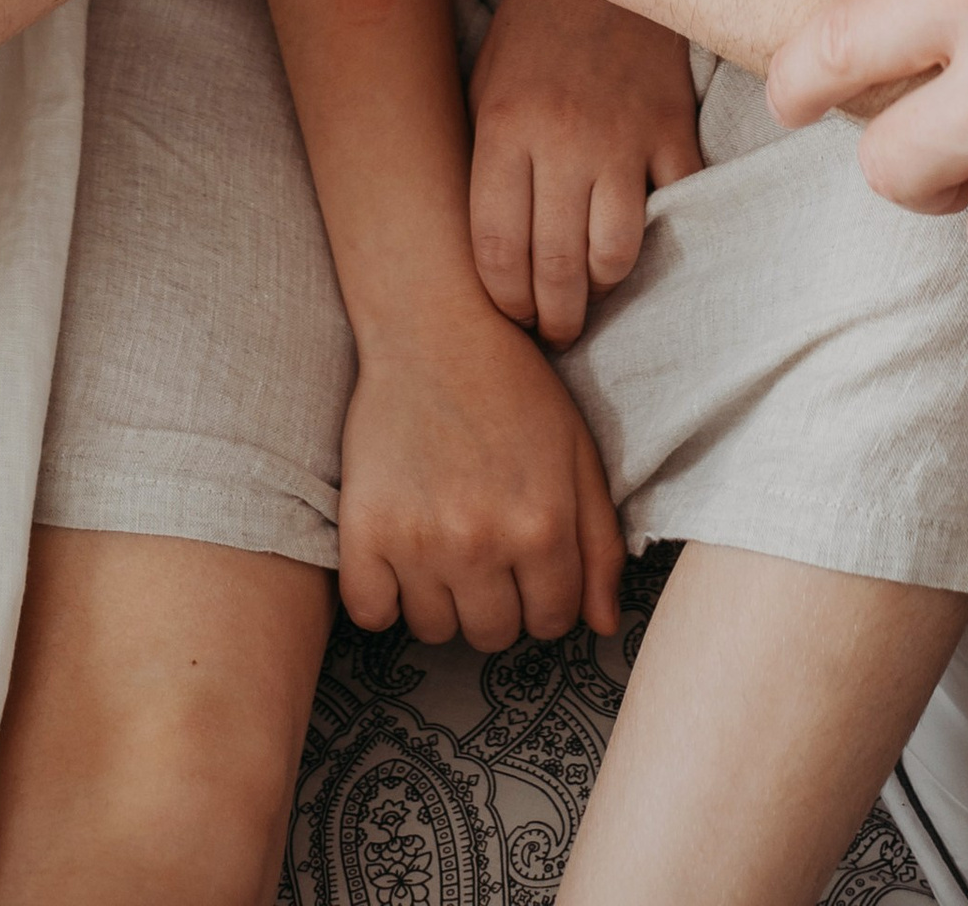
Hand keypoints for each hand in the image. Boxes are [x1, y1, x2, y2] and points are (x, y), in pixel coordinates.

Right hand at [336, 307, 625, 650]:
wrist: (437, 331)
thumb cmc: (515, 390)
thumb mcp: (578, 454)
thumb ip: (600, 545)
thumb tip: (603, 625)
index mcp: (543, 527)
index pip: (554, 623)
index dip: (545, 598)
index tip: (527, 566)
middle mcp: (482, 543)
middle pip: (493, 635)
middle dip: (496, 602)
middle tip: (485, 548)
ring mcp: (418, 541)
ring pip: (434, 630)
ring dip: (442, 599)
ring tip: (443, 541)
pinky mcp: (364, 531)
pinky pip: (372, 613)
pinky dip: (384, 596)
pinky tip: (400, 554)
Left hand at [468, 0, 704, 342]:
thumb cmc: (533, 27)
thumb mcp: (481, 83)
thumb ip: (482, 161)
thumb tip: (481, 251)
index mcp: (502, 128)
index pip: (495, 249)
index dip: (503, 303)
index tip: (509, 321)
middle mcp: (561, 139)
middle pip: (554, 267)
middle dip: (553, 319)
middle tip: (554, 332)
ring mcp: (622, 136)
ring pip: (614, 254)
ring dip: (602, 291)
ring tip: (593, 295)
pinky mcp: (672, 127)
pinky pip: (674, 208)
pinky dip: (664, 236)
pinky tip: (645, 241)